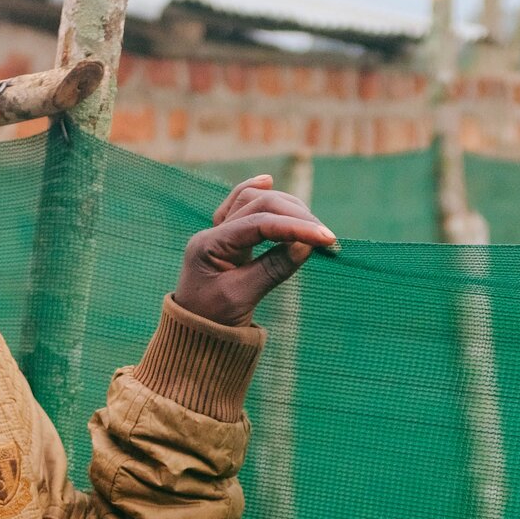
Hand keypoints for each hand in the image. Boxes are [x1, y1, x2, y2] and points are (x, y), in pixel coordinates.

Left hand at [172, 174, 337, 327]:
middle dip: (295, 216)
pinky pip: (242, 207)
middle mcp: (212, 232)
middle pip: (258, 205)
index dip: (295, 227)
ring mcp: (218, 233)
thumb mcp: (243, 297)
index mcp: (209, 245)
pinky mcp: (228, 240)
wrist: (193, 337)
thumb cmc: (213, 322)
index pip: (258, 223)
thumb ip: (273, 268)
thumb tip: (306, 244)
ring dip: (285, 207)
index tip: (326, 238)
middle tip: (326, 236)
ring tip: (313, 226)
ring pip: (253, 201)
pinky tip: (269, 181)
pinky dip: (258, 194)